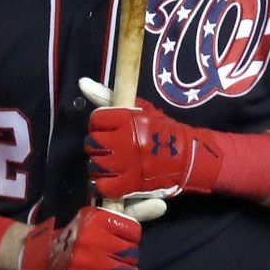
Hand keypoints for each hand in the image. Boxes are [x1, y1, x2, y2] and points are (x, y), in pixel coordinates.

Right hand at [18, 206, 141, 269]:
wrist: (47, 254)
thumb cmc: (84, 233)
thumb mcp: (105, 216)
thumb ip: (135, 211)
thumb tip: (163, 206)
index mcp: (98, 219)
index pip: (133, 232)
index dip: (132, 239)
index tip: (124, 242)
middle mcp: (92, 238)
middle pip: (130, 253)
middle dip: (130, 259)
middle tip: (123, 261)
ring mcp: (85, 260)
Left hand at [81, 76, 211, 205]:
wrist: (188, 157)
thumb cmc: (161, 130)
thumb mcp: (140, 108)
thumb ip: (107, 96)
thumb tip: (82, 82)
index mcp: (128, 119)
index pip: (97, 119)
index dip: (99, 124)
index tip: (108, 128)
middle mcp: (125, 140)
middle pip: (92, 143)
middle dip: (97, 144)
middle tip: (108, 146)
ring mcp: (127, 163)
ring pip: (95, 165)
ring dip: (99, 164)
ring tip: (110, 162)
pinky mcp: (130, 183)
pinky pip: (102, 186)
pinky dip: (101, 184)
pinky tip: (107, 179)